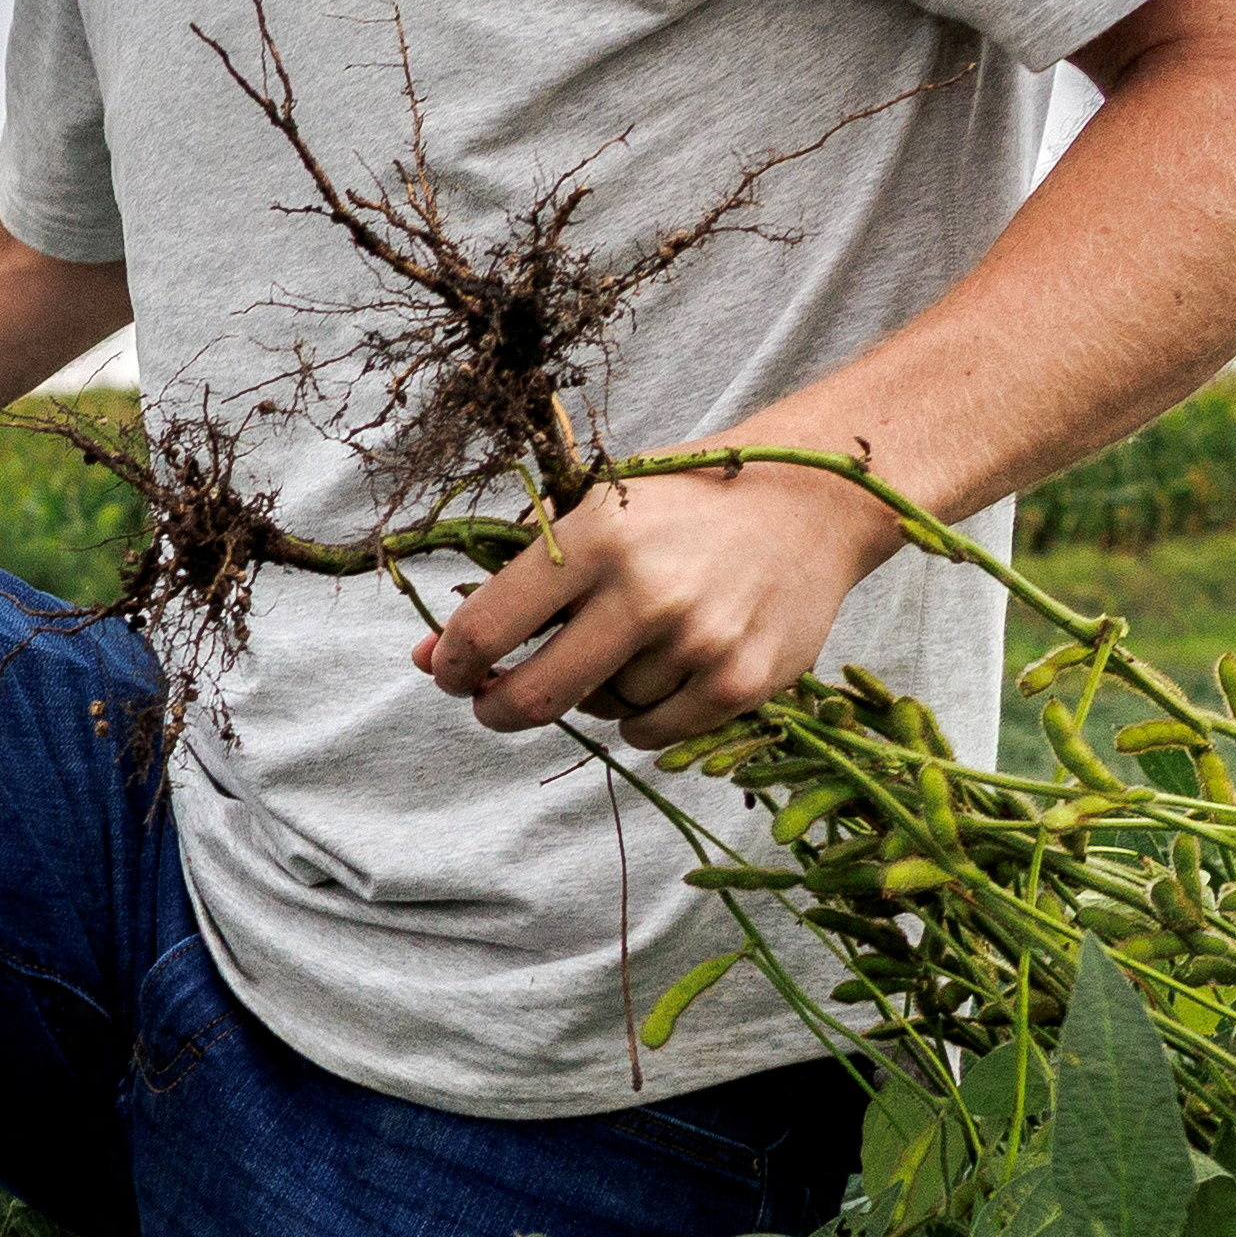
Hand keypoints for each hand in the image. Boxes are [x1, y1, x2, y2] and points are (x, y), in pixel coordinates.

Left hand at [415, 461, 897, 746]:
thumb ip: (513, 584)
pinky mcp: (742, 682)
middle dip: (498, 708)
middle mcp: (646, 591)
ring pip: (601, 711)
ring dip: (597, 693)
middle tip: (495, 704)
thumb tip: (426, 658)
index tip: (448, 673)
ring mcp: (699, 641)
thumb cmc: (683, 507)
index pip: (488, 626)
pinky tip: (664, 673)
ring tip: (633, 644)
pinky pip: (651, 734)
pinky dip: (642, 719)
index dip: (453, 663)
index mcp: (596, 537)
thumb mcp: (595, 515)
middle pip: (534, 695)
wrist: (809, 503)